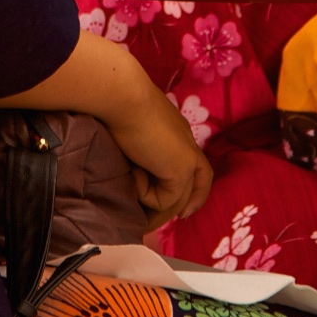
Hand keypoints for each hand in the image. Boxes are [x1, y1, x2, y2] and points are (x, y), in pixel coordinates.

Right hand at [105, 83, 212, 229]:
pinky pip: (166, 200)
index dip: (192, 187)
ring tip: (133, 207)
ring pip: (180, 198)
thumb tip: (131, 167)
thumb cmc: (117, 104)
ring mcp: (187, 156)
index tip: (182, 210)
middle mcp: (187, 142)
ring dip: (155, 207)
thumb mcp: (130, 129)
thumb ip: (138, 147)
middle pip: (198, 181)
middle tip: (159, 220)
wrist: (122, 95)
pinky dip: (146, 195)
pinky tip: (132, 174)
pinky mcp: (182, 170)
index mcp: (176, 130)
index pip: (194, 162)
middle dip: (182, 205)